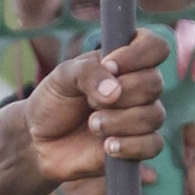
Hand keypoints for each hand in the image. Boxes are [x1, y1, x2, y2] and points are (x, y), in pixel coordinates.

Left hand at [22, 29, 166, 194]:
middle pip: (155, 83)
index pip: (156, 47)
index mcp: (126, 61)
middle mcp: (139, 87)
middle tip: (91, 102)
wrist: (39, 140)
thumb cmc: (54, 101)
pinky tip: (107, 146)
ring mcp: (140, 117)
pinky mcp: (136, 146)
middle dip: (122, 93)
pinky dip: (131, 145)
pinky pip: (153, 145)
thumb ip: (87, 73)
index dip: (138, 55)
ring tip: (92, 124)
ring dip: (120, 121)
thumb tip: (115, 92)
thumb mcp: (63, 77)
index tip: (110, 66)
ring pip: (154, 116)